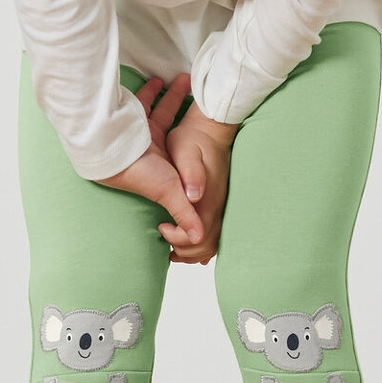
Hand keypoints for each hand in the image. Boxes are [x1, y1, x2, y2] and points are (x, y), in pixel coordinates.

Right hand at [93, 74, 202, 246]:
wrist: (108, 147)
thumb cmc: (137, 171)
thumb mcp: (169, 191)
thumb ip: (183, 212)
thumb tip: (197, 238)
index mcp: (161, 166)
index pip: (181, 158)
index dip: (194, 149)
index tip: (210, 134)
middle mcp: (150, 149)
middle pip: (174, 129)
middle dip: (185, 114)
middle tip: (200, 97)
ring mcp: (140, 131)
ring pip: (160, 110)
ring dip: (171, 95)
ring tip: (184, 78)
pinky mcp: (131, 116)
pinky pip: (143, 100)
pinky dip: (151, 90)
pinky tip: (160, 79)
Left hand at [165, 106, 237, 263]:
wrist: (210, 130)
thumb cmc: (194, 140)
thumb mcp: (187, 152)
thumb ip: (192, 174)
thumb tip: (194, 197)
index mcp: (207, 197)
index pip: (197, 234)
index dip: (178, 237)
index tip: (162, 226)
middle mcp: (217, 205)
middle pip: (206, 243)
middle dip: (185, 250)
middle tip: (165, 240)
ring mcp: (219, 205)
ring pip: (212, 242)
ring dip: (194, 251)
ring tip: (173, 250)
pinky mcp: (217, 203)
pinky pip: (215, 233)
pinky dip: (203, 245)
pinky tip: (191, 246)